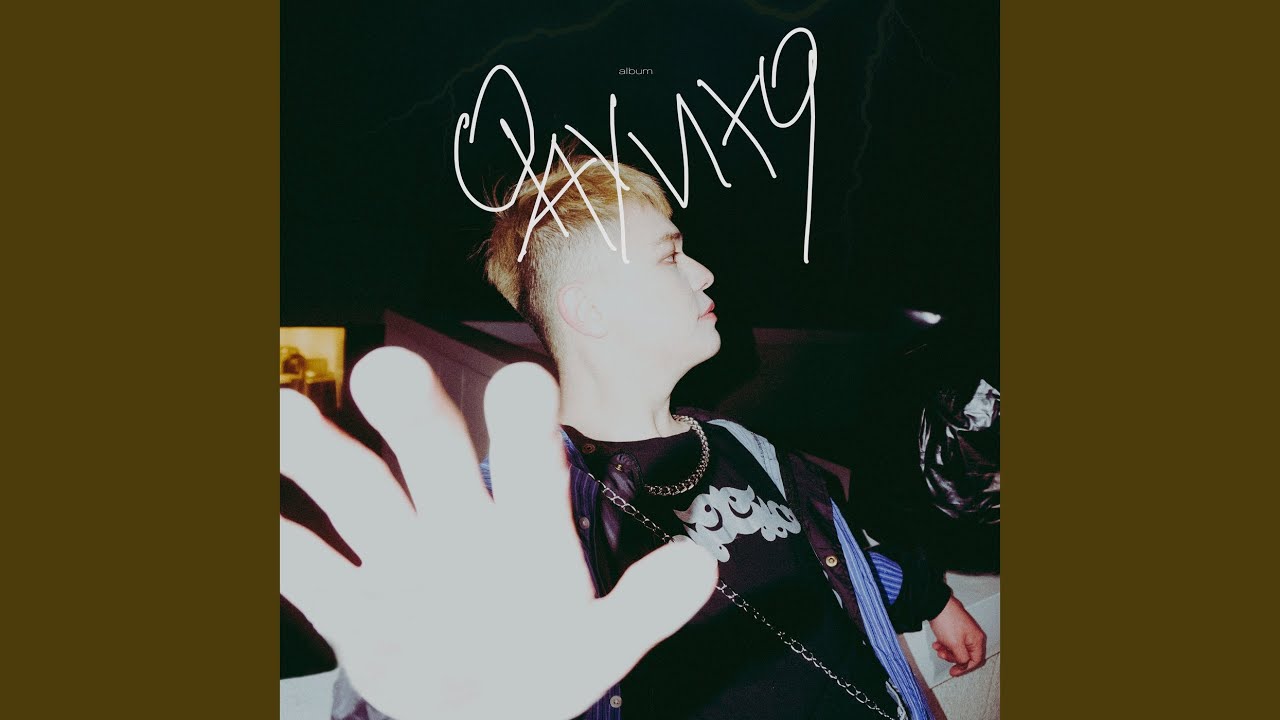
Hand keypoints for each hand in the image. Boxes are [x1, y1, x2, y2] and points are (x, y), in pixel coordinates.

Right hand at [280, 348, 717, 719]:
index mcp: (524, 526)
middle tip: (388, 369)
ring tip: (281, 411)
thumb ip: (643, 607)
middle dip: (414, 415)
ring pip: (356, 492)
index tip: (525, 382)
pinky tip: (255, 522)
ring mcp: (399, 559)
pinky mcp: (352, 606)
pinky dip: (279, 547)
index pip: (529, 464)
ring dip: (319, 455)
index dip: (525, 427)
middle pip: (432, 455)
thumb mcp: (600, 645)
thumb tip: (701, 565)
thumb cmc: (545, 662)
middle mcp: (457, 522)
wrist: (487, 710)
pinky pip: (308, 569)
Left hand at [928, 595, 986, 676]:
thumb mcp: (955, 645)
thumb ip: (962, 658)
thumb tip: (963, 664)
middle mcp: (973, 635)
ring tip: (938, 648)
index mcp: (977, 640)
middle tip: (943, 656)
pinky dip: (944, 644)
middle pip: (965, 655)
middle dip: (952, 658)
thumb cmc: (947, 620)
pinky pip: (952, 641)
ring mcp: (964, 631)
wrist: (936, 604)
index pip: (975, 661)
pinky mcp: (956, 627)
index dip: (964, 668)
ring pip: (957, 648)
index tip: (954, 672)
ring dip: (946, 651)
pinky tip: (937, 643)